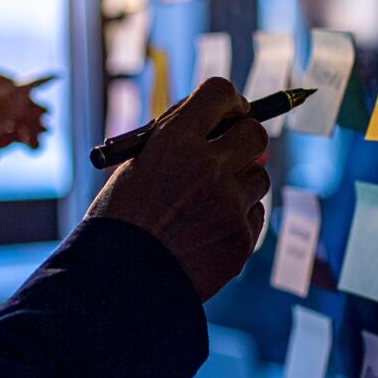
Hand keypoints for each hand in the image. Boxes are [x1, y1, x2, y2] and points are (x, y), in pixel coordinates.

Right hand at [88, 77, 268, 300]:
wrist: (118, 284)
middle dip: (244, 138)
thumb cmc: (121, 222)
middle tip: (230, 152)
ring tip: (204, 206)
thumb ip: (179, 144)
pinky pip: (256, 213)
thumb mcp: (135, 167)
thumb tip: (224, 125)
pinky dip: (239, 218)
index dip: (229, 101)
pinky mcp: (242, 237)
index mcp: (174, 140)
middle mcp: (208, 166)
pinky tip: (208, 232)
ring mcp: (229, 203)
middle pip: (254, 133)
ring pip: (258, 177)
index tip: (229, 112)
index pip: (220, 92)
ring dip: (239, 184)